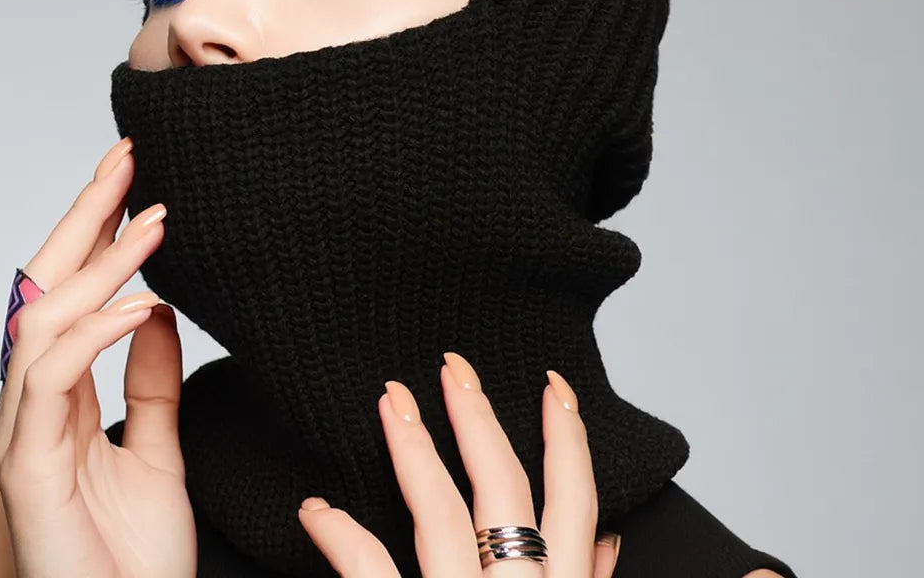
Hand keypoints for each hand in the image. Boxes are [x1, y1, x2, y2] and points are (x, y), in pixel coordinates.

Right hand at [0, 137, 196, 577]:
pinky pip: (48, 381)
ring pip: (40, 322)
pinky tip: (134, 307)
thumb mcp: (159, 452)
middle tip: (129, 157)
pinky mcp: (23, 469)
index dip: (95, 233)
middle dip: (84, 218)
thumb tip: (153, 310)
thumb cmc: (134, 561)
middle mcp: (28, 407)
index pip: (68, 295)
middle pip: (42, 289)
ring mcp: (19, 435)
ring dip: (97, 267)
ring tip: (153, 223)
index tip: (136, 176)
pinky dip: (90, 335)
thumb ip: (152, 385)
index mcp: (56, 399)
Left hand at [297, 352, 622, 576]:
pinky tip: (315, 509)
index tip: (554, 387)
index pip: (573, 505)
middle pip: (504, 490)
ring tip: (391, 399)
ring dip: (414, 448)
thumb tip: (608, 538)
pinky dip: (340, 535)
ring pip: (440, 515)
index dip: (568, 441)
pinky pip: (370, 568)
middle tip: (454, 365)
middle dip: (478, 419)